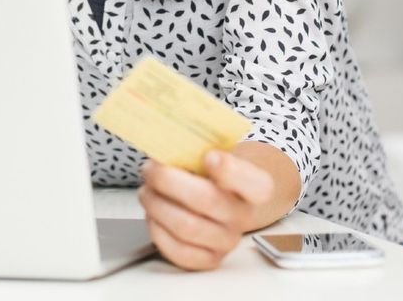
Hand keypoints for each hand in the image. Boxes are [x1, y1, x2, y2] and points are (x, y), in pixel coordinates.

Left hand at [137, 150, 275, 270]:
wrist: (222, 199)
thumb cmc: (212, 173)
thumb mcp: (214, 152)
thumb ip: (197, 147)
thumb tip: (165, 144)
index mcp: (255, 186)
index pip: (255, 183)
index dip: (230, 170)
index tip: (208, 156)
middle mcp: (243, 216)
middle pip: (206, 199)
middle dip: (168, 181)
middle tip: (150, 169)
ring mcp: (226, 241)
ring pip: (185, 226)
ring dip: (156, 204)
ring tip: (147, 191)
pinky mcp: (207, 259)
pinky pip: (177, 250)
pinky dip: (157, 230)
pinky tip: (153, 214)